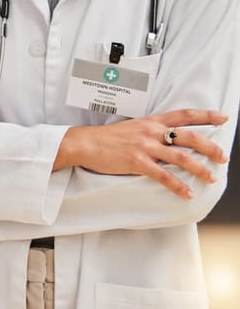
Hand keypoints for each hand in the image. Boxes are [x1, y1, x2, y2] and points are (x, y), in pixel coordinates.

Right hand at [54, 109, 229, 198]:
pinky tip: (187, 193)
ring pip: (181, 157)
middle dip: (210, 147)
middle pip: (190, 137)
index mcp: (152, 121)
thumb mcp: (132, 127)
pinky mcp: (137, 162)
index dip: (206, 115)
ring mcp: (145, 147)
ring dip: (200, 169)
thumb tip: (167, 138)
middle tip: (223, 157)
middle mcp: (152, 132)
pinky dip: (178, 186)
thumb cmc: (106, 137)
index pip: (185, 115)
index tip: (223, 118)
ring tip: (210, 177)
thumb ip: (151, 130)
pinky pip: (163, 176)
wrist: (85, 143)